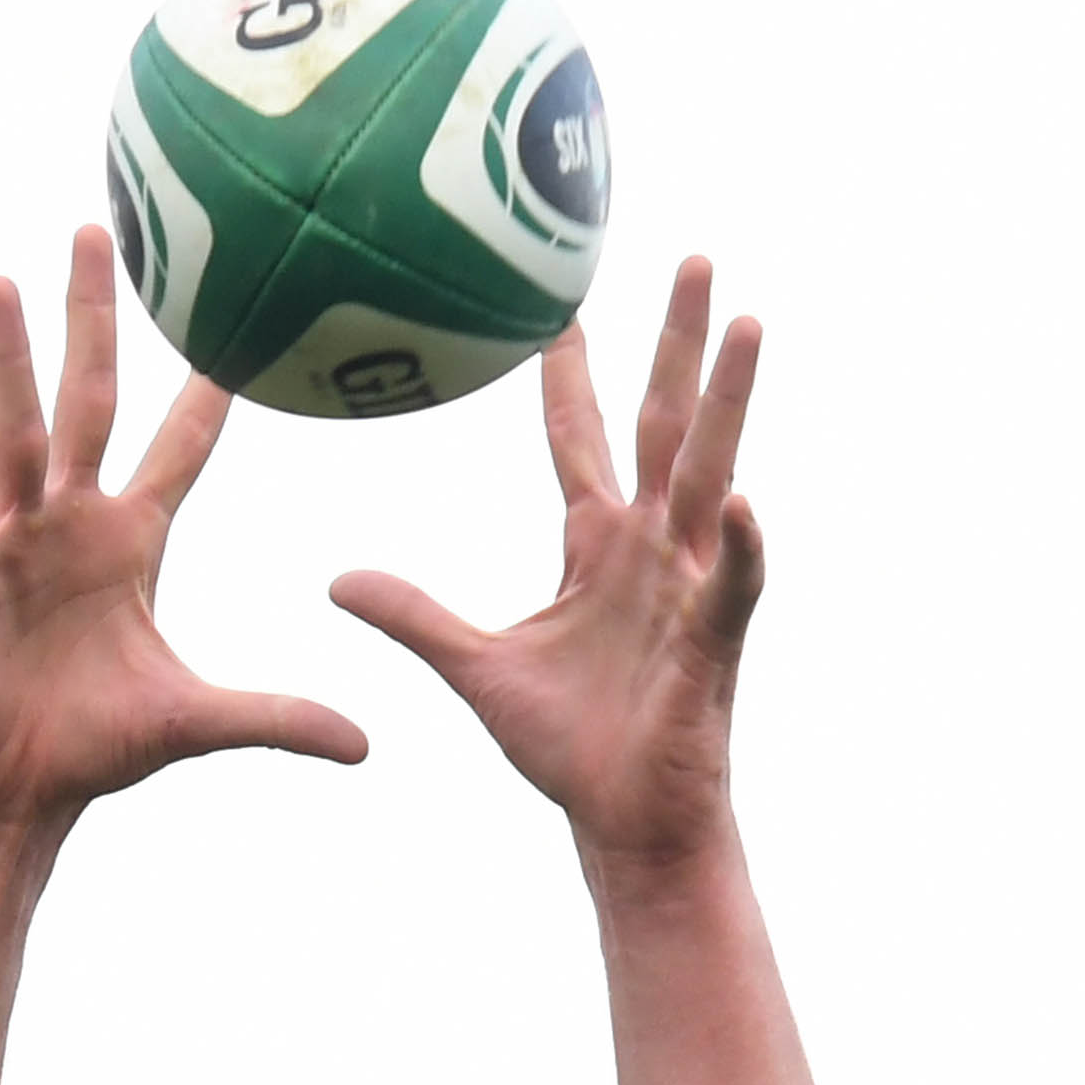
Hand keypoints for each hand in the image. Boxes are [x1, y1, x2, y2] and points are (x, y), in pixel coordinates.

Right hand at [0, 228, 364, 835]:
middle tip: (98, 229)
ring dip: (9, 360)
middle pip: (89, 400)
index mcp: (129, 544)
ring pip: (16, 433)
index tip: (230, 321)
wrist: (11, 800)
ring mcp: (13, 546)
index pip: (178, 449)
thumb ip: (277, 718)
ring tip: (2, 280)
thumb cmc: (92, 756)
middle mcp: (70, 525)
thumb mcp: (198, 725)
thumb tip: (366, 744)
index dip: (206, 392)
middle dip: (94, 317)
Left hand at [331, 256, 764, 869]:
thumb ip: (414, 615)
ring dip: (730, 403)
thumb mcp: (475, 668)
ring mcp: (687, 589)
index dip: (569, 372)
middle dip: (679, 342)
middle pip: (665, 425)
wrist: (623, 826)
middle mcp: (650, 550)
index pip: (579, 438)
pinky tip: (739, 502)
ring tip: (748, 326)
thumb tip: (336, 579)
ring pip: (711, 475)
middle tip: (693, 258)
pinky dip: (737, 545)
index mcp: (596, 548)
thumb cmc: (567, 750)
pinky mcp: (710, 645)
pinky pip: (728, 585)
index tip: (558, 302)